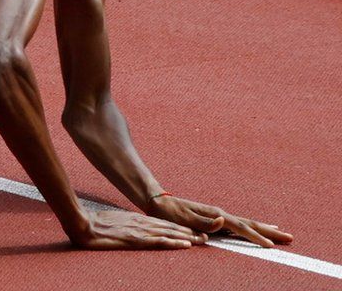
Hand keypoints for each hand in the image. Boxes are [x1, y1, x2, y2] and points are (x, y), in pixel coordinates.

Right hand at [72, 210, 207, 249]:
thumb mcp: (110, 222)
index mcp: (134, 219)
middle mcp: (140, 223)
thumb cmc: (92, 224)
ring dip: (186, 237)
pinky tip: (184, 245)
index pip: (161, 224)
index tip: (190, 231)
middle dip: (187, 232)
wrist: (81, 223)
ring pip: (168, 233)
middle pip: (169, 227)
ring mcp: (139, 231)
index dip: (177, 227)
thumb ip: (122, 225)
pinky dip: (173, 242)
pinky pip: (158, 241)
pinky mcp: (135, 239)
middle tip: (204, 236)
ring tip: (201, 240)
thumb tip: (126, 229)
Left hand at [147, 195, 292, 247]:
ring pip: (246, 223)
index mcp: (215, 215)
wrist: (159, 202)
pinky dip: (251, 228)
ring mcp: (218, 216)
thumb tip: (223, 221)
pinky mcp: (214, 218)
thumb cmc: (170, 212)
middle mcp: (220, 214)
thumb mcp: (184, 218)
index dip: (256, 237)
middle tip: (290, 238)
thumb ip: (203, 221)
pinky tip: (255, 229)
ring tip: (280, 233)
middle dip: (270, 232)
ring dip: (264, 229)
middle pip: (250, 224)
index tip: (271, 246)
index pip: (241, 228)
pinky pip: (238, 225)